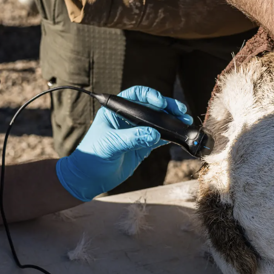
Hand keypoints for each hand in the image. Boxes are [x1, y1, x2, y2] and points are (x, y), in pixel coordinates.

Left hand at [56, 86, 191, 200]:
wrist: (88, 178)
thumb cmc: (92, 156)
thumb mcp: (111, 144)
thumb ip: (133, 138)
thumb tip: (155, 135)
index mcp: (116, 111)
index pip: (135, 95)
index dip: (149, 95)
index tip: (160, 103)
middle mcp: (128, 119)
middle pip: (151, 107)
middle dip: (167, 107)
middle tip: (180, 111)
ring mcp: (136, 132)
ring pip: (158, 122)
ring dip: (171, 121)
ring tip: (184, 122)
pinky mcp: (142, 147)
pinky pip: (159, 138)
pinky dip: (170, 136)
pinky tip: (179, 136)